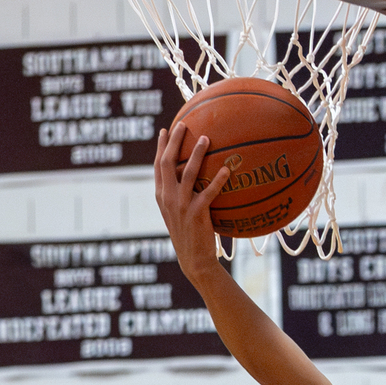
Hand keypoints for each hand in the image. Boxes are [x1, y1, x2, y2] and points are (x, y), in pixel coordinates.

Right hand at [153, 124, 231, 286]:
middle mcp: (168, 198)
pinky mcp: (196, 214)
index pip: (158, 166)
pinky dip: (218, 180)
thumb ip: (180, 194)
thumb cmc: (190, 235)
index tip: (166, 130)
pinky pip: (209, 192)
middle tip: (184, 124)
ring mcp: (181, 206)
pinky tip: (228, 170)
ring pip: (187, 173)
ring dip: (197, 154)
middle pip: (167, 163)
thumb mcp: (178, 213)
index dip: (161, 147)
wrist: (194, 260)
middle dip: (174, 142)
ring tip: (207, 138)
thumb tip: (191, 174)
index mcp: (161, 196)